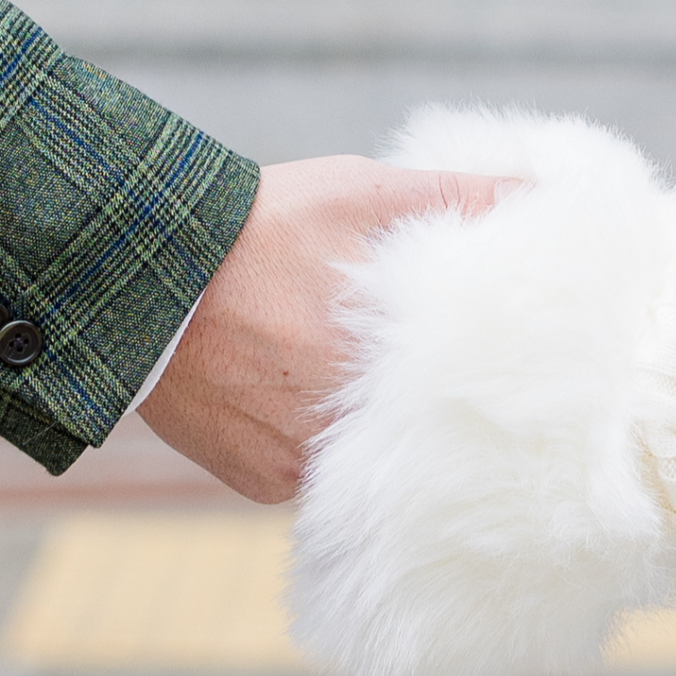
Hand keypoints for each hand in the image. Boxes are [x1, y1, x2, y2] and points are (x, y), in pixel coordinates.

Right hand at [138, 155, 514, 502]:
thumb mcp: (363, 192)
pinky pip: (314, 472)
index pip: (469, 383)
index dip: (480, 365)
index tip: (495, 352)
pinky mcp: (264, 483)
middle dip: (422, 395)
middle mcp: (354, 429)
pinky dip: (312, 438)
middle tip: (412, 355)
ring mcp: (308, 466)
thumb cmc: (260, 223)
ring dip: (368, 420)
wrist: (138, 272)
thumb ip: (456, 199)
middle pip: (420, 425)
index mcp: (392, 361)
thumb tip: (538, 198)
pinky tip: (292, 390)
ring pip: (369, 453)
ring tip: (341, 367)